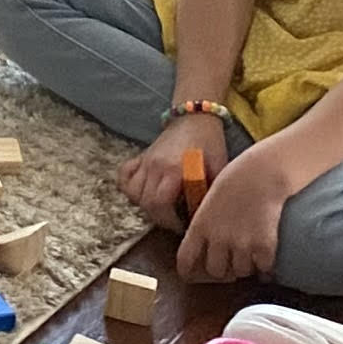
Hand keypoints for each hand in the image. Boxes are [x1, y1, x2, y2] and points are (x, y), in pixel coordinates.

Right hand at [115, 108, 232, 222]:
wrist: (195, 117)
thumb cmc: (210, 142)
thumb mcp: (218, 167)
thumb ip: (211, 191)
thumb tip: (207, 216)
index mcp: (174, 169)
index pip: (160, 203)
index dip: (169, 221)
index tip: (182, 226)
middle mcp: (155, 165)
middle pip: (145, 201)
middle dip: (159, 218)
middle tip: (174, 221)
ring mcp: (145, 160)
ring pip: (132, 192)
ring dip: (144, 205)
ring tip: (161, 208)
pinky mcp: (140, 156)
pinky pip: (124, 176)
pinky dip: (129, 187)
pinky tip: (142, 192)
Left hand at [174, 140, 292, 283]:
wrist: (261, 173)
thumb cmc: (235, 180)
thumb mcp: (208, 201)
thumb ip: (204, 224)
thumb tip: (204, 247)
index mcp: (200, 226)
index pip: (185, 260)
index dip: (188, 272)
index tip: (192, 275)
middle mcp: (218, 238)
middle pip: (216, 271)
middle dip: (222, 270)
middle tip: (229, 264)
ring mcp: (241, 243)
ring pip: (240, 272)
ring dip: (244, 268)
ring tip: (248, 258)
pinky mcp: (264, 245)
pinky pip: (262, 269)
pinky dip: (265, 269)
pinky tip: (265, 262)